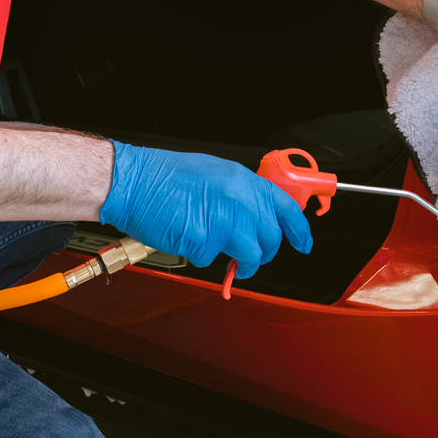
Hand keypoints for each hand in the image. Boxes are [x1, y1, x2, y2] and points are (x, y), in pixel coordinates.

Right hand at [100, 142, 312, 278]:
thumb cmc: (166, 175)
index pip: (286, 208)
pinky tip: (188, 237)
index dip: (299, 229)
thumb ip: (240, 194)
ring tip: (228, 260)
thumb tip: (254, 214)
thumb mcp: (215, 173)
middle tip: (251, 257)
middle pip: (271, 238)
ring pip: (250, 256)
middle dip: (264, 253)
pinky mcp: (204, 242)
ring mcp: (224, 222)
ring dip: (241, 264)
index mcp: (244, 181)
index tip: (304, 243)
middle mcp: (240, 200)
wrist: (134, 181)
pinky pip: (211, 259)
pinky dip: (201, 255)